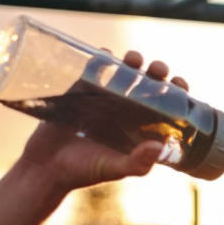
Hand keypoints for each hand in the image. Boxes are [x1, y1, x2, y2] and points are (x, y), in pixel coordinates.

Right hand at [16, 51, 189, 191]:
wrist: (44, 167)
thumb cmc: (83, 172)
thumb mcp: (114, 168)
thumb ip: (136, 163)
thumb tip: (158, 146)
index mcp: (139, 129)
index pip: (165, 106)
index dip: (175, 93)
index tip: (179, 84)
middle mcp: (125, 113)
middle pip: (147, 85)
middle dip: (156, 72)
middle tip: (156, 68)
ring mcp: (103, 100)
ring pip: (123, 73)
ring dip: (132, 61)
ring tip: (132, 58)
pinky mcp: (80, 92)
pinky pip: (94, 70)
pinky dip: (101, 58)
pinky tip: (105, 53)